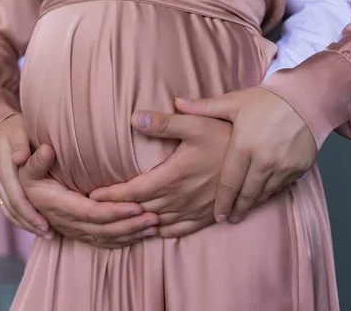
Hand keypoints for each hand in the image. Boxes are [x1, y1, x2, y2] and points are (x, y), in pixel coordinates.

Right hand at [0, 114, 51, 237]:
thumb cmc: (15, 128)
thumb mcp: (19, 130)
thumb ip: (21, 144)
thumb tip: (20, 159)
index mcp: (2, 168)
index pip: (17, 198)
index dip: (30, 214)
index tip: (46, 224)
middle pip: (12, 209)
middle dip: (30, 224)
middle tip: (50, 235)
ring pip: (7, 211)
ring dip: (25, 224)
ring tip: (45, 234)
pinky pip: (5, 207)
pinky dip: (18, 218)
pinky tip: (32, 225)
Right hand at [19, 145, 158, 248]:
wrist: (22, 194)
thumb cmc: (29, 175)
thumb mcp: (25, 167)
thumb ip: (36, 161)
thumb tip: (47, 151)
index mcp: (58, 206)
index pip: (91, 213)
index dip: (114, 212)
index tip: (136, 206)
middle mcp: (66, 223)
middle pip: (102, 229)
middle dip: (129, 225)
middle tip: (154, 217)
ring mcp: (73, 231)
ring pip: (105, 239)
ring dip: (130, 234)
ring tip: (154, 227)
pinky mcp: (79, 234)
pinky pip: (103, 243)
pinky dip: (123, 241)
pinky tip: (140, 236)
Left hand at [90, 107, 231, 237]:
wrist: (258, 159)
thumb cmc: (225, 137)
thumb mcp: (195, 124)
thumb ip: (163, 122)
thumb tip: (133, 117)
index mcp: (172, 177)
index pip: (132, 191)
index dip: (110, 195)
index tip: (92, 196)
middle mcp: (180, 199)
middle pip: (139, 210)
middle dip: (117, 211)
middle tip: (96, 212)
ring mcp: (193, 211)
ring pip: (156, 224)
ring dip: (135, 224)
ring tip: (117, 223)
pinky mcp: (207, 217)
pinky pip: (178, 232)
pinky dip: (160, 233)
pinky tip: (152, 231)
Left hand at [177, 87, 316, 222]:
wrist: (305, 98)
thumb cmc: (265, 100)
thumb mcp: (232, 102)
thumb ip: (203, 107)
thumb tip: (176, 102)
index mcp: (243, 147)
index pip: (228, 184)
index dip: (222, 203)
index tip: (217, 215)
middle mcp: (263, 161)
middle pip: (246, 195)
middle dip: (236, 209)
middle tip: (227, 219)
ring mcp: (283, 166)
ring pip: (264, 194)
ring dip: (252, 204)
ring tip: (242, 211)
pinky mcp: (299, 168)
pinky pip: (281, 187)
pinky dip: (270, 193)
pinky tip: (262, 195)